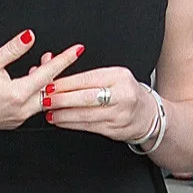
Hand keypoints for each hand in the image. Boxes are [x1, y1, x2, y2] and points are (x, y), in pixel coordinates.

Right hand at [0, 31, 82, 133]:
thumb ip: (13, 49)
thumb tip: (29, 36)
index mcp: (18, 93)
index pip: (48, 72)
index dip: (64, 59)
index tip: (77, 50)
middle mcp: (22, 109)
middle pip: (50, 89)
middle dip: (54, 71)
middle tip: (51, 56)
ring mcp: (19, 117)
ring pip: (41, 98)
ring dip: (43, 82)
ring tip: (36, 66)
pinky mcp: (14, 121)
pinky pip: (31, 105)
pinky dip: (34, 92)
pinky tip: (26, 82)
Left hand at [38, 67, 156, 143]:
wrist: (148, 115)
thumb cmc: (124, 92)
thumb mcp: (110, 76)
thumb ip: (83, 74)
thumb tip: (51, 62)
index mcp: (119, 76)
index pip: (87, 79)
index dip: (66, 83)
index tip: (49, 84)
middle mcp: (121, 95)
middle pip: (86, 97)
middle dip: (62, 99)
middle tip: (45, 99)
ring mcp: (119, 114)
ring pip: (86, 115)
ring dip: (64, 114)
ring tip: (49, 112)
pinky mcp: (115, 130)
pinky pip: (89, 127)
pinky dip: (72, 124)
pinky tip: (60, 121)